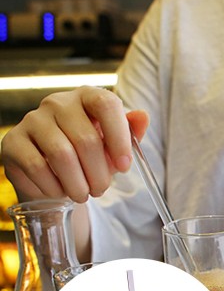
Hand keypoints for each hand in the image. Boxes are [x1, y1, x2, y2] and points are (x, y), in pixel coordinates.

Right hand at [1, 86, 148, 202]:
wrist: (52, 171)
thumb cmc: (89, 155)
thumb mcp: (113, 145)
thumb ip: (130, 132)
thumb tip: (143, 117)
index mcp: (87, 97)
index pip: (106, 104)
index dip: (119, 137)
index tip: (124, 166)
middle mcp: (58, 103)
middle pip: (85, 139)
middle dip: (99, 174)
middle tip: (101, 190)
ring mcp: (32, 120)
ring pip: (61, 156)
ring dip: (77, 184)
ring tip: (83, 194)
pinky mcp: (13, 142)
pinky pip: (37, 168)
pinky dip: (54, 187)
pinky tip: (60, 191)